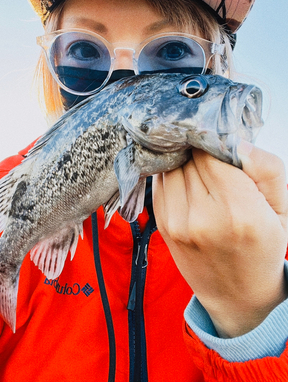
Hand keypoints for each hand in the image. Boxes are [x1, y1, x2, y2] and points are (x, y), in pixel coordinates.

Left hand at [153, 142, 287, 337]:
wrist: (237, 295)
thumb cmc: (263, 246)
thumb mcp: (281, 207)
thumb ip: (264, 166)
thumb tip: (233, 140)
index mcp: (239, 211)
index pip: (210, 152)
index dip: (215, 142)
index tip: (222, 146)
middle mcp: (203, 218)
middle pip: (188, 157)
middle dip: (200, 151)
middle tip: (214, 159)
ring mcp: (177, 223)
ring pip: (171, 166)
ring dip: (184, 162)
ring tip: (202, 173)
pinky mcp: (162, 226)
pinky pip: (160, 183)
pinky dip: (173, 175)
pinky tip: (189, 185)